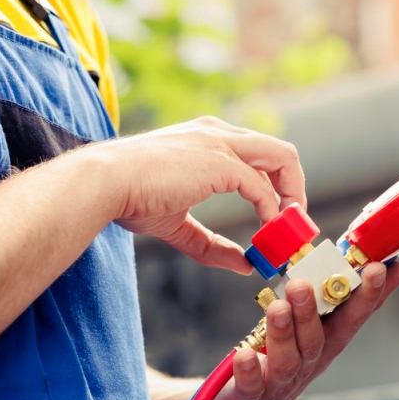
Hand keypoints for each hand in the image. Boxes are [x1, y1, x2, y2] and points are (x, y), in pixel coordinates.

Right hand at [98, 116, 305, 273]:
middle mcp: (219, 134)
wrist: (105, 183)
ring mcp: (221, 144)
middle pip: (280, 153)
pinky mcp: (219, 162)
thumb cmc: (130, 199)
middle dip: (294, 190)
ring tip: (287, 230)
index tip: (278, 221)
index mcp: (208, 139)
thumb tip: (245, 265)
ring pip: (283, 158)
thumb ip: (213, 245)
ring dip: (292, 197)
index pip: (259, 156)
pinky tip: (264, 231)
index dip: (275, 189)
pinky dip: (270, 210)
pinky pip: (261, 186)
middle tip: (293, 226)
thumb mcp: (178, 226)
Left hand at [201, 261, 398, 399]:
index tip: (381, 268)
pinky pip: (250, 386)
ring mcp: (279, 384)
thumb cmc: (283, 360)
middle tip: (303, 284)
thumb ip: (333, 300)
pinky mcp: (250, 398)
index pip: (351, 319)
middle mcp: (307, 365)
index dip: (369, 296)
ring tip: (277, 307)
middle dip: (312, 312)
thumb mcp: (312, 331)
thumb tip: (373, 261)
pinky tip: (245, 354)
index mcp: (325, 345)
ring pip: (286, 361)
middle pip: (316, 340)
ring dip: (283, 334)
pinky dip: (249, 370)